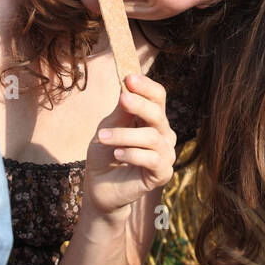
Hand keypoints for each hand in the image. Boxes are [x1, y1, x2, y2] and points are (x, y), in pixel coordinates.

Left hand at [83, 74, 177, 219]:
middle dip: (139, 104)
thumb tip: (127, 87)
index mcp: (152, 119)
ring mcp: (165, 154)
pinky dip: (132, 154)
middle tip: (122, 98)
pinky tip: (116, 154)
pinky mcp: (163, 173)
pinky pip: (152, 159)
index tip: (129, 78)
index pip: (158, 96)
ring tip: (103, 137)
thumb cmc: (104, 154)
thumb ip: (121, 112)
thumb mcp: (108, 128)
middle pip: (158, 113)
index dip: (146, 86)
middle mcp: (163, 134)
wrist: (99, 186)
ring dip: (125, 135)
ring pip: (151, 137)